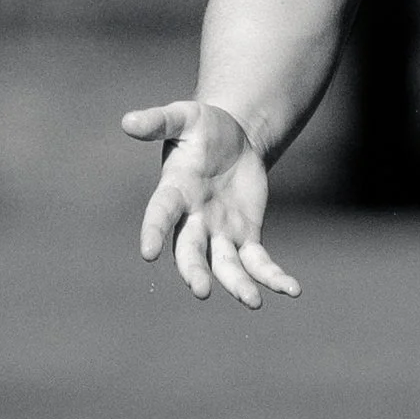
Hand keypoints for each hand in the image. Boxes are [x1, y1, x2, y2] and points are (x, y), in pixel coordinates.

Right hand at [120, 98, 300, 308]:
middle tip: (200, 290)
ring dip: (237, 284)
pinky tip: (292, 289)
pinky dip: (273, 276)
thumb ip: (159, 121)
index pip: (160, 214)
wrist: (234, 137)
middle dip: (194, 270)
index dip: (153, 231)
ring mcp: (219, 231)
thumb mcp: (183, 116)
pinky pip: (258, 262)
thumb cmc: (202, 126)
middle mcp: (193, 219)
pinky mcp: (246, 235)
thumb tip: (127, 121)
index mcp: (174, 191)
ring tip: (253, 301)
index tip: (147, 253)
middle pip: (190, 251)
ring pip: (225, 265)